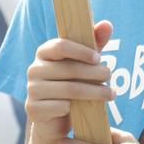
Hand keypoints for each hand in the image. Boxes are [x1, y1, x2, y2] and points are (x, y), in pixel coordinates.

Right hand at [26, 20, 115, 141]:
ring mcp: (32, 89)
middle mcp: (34, 69)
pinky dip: (77, 108)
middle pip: (69, 69)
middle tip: (110, 77)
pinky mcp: (34, 109)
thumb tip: (107, 24)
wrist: (54, 119)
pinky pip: (61, 107)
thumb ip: (94, 43)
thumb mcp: (83, 63)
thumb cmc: (70, 84)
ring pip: (69, 90)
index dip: (81, 51)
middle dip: (94, 73)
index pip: (60, 45)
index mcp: (43, 52)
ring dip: (94, 92)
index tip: (99, 58)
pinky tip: (89, 108)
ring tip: (110, 94)